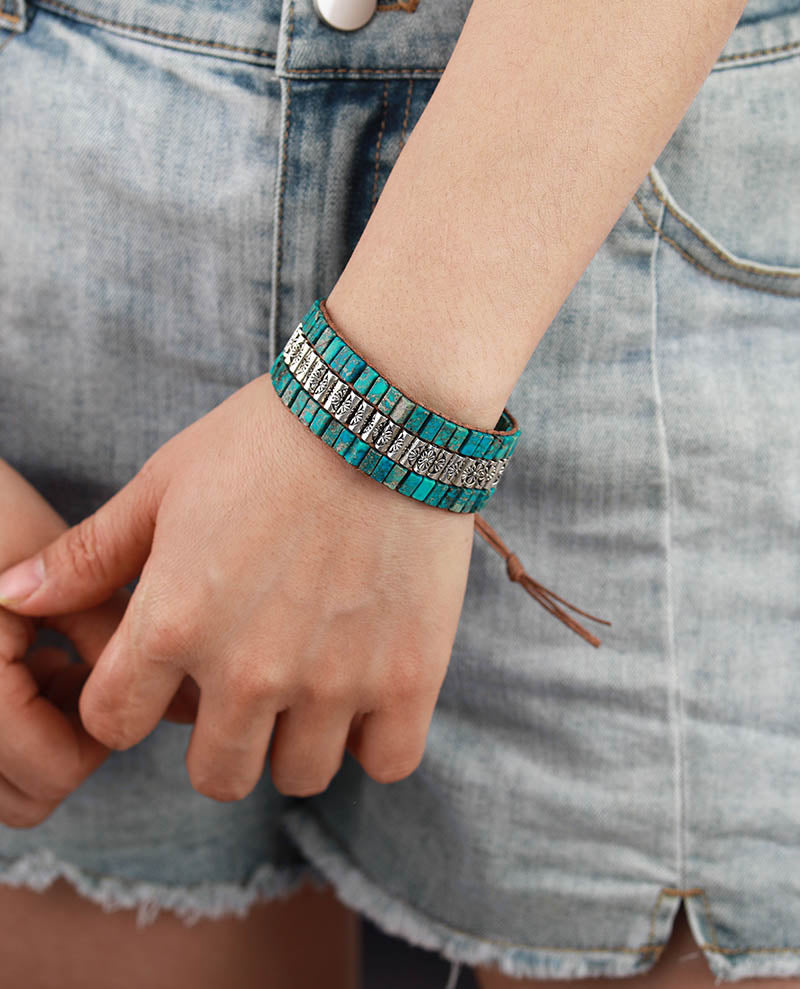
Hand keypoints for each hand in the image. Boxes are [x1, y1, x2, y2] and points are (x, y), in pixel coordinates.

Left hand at [0, 376, 474, 799]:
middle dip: (216, 741)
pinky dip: (374, 739)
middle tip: (245, 685)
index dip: (130, 703)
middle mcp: (249, 671)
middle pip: (214, 777)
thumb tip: (9, 595)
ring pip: (299, 777)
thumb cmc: (264, 441)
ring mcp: (334, 681)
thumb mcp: (164, 485)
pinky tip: (368, 691)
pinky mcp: (409, 677)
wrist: (383, 412)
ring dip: (295, 741)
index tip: (165, 674)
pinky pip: (387, 763)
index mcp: (173, 624)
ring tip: (311, 682)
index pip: (113, 726)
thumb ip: (89, 555)